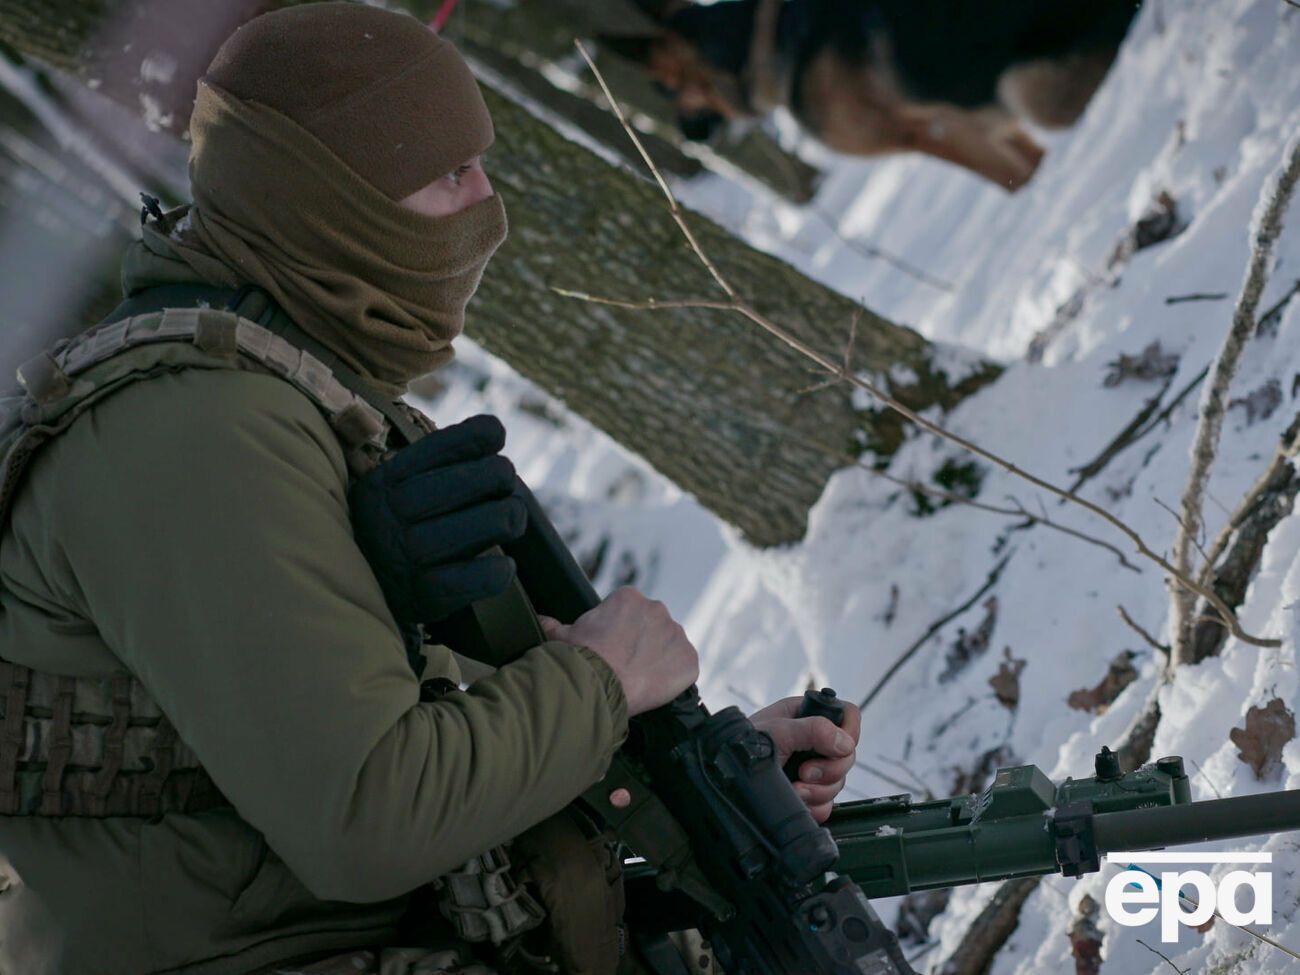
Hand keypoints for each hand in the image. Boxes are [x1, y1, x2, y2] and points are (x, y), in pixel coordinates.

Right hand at [349, 414, 525, 625]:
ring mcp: (407, 556)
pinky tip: (505, 566)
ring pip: (488, 523)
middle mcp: (391, 515)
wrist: (359, 592)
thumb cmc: (397, 529)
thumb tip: (494, 430)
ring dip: (511, 517)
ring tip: (511, 519)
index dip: (476, 435)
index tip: (497, 434)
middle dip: (501, 477)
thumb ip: (437, 461)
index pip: (439, 447)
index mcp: (384, 482)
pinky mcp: (424, 596)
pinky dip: (502, 570)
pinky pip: (481, 577)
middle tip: (505, 486)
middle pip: (471, 481)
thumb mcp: (397, 488)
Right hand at [538, 587, 698, 715]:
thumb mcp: (561, 637)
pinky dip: (674, 677)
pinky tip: (655, 687)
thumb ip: (555, 625)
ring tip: (638, 678)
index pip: (629, 612)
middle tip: (624, 665)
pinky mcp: (689, 660)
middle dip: (641, 643)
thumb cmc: (579, 659)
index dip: (619, 632)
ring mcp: (676, 635)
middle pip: (652, 627)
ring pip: (669, 646)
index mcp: (629, 598)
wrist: (597, 685)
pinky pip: (685, 667)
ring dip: (658, 659)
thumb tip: (542, 620)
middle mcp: (657, 609)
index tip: (610, 648)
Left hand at [749, 696, 860, 822]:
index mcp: (807, 715)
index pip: (848, 716)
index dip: (849, 733)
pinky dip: (814, 806)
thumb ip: (813, 731)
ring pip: (838, 783)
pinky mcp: (807, 792)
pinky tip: (797, 799)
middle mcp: (813, 740)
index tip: (835, 749)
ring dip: (818, 790)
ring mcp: (812, 767)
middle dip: (828, 770)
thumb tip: (845, 743)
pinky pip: (827, 804)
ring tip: (795, 788)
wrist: (725, 777)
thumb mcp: (778, 731)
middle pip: (847, 756)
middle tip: (804, 772)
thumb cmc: (744, 743)